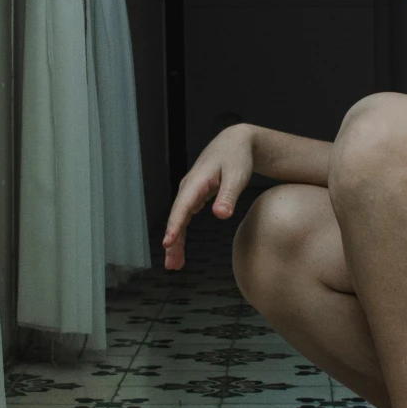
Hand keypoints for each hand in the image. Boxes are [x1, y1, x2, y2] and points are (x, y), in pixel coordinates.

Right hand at [161, 124, 255, 270]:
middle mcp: (189, 187)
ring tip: (174, 264)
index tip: (168, 242)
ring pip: (179, 220)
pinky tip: (179, 248)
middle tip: (171, 265)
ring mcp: (190, 192)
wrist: (236, 142)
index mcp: (196, 181)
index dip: (174, 226)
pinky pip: (184, 217)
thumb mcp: (237, 176)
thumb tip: (221, 216)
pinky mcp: (195, 196)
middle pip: (177, 218)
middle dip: (173, 242)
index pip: (182, 207)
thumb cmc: (237, 157)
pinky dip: (181, 233)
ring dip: (175, 242)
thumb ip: (228, 196)